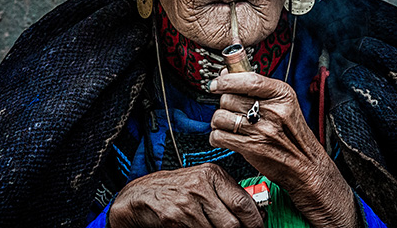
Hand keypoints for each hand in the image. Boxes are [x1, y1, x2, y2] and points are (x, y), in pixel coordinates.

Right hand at [107, 163, 263, 227]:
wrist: (140, 195)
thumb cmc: (174, 190)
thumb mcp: (202, 184)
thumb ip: (226, 195)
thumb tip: (255, 214)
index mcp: (212, 174)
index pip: (243, 202)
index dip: (255, 222)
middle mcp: (201, 185)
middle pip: (233, 223)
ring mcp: (187, 201)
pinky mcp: (175, 217)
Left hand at [208, 72, 357, 227]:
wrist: (305, 165)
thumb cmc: (292, 134)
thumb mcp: (283, 103)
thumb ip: (255, 86)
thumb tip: (226, 73)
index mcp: (282, 95)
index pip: (248, 80)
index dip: (226, 80)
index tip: (216, 83)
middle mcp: (273, 111)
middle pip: (229, 98)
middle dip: (225, 105)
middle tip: (232, 111)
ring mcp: (262, 130)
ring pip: (220, 116)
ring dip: (219, 121)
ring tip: (228, 125)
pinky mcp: (251, 148)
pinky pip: (219, 136)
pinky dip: (217, 137)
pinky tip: (226, 137)